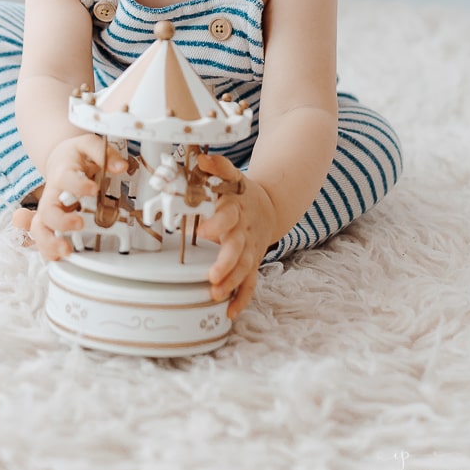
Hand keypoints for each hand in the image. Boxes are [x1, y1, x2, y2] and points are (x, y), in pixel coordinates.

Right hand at [29, 134, 126, 259]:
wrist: (60, 160)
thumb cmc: (75, 156)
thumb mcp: (89, 145)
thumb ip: (105, 154)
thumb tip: (120, 167)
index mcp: (62, 172)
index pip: (66, 178)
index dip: (78, 185)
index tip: (93, 189)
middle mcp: (52, 194)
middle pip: (47, 210)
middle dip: (61, 221)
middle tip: (80, 223)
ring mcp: (49, 210)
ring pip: (39, 229)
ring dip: (49, 242)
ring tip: (66, 250)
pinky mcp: (50, 223)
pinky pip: (42, 239)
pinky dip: (47, 250)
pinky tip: (59, 256)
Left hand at [195, 153, 276, 318]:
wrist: (268, 206)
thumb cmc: (241, 193)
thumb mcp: (232, 176)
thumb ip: (218, 168)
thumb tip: (203, 158)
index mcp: (236, 207)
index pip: (228, 215)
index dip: (217, 223)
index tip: (201, 231)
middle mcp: (245, 230)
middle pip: (238, 247)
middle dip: (226, 262)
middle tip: (212, 274)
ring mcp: (251, 248)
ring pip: (244, 267)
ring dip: (231, 282)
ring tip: (215, 294)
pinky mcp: (252, 262)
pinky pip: (250, 282)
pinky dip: (242, 297)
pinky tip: (230, 311)